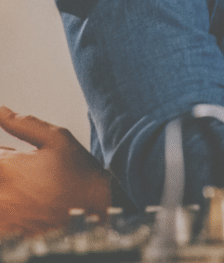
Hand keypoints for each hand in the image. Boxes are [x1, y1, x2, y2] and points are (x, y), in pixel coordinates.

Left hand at [0, 106, 111, 238]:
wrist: (94, 216)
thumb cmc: (79, 176)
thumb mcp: (58, 139)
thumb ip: (24, 124)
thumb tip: (1, 111)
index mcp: (5, 166)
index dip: (5, 154)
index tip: (15, 155)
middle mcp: (0, 191)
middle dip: (8, 168)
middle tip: (30, 171)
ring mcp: (3, 213)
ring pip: (1, 191)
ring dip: (9, 185)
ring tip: (32, 187)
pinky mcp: (7, 230)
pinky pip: (4, 216)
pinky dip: (11, 205)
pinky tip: (30, 204)